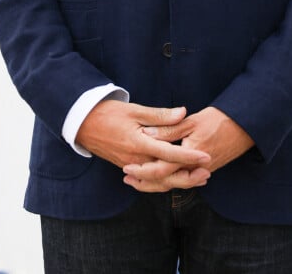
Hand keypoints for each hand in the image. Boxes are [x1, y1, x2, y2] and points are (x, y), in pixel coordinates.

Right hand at [75, 99, 210, 172]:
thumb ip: (160, 115)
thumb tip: (183, 113)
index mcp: (139, 143)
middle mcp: (136, 159)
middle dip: (188, 177)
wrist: (84, 124)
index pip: (169, 153)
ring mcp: (131, 165)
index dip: (189, 156)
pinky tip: (174, 178)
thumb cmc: (110, 113)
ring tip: (196, 177)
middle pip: (166, 175)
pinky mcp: (127, 167)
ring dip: (178, 180)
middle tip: (207, 173)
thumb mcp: (135, 110)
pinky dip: (163, 181)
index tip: (206, 157)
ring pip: (157, 181)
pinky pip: (148, 179)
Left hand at [122, 106, 253, 189]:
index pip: (161, 168)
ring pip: (173, 183)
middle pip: (165, 181)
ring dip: (154, 183)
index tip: (127, 167)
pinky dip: (168, 179)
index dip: (142, 169)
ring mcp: (200, 171)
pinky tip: (159, 175)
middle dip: (145, 182)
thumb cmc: (219, 120)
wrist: (245, 127)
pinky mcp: (204, 170)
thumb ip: (169, 129)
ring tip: (137, 180)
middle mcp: (194, 168)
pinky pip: (182, 179)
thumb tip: (147, 133)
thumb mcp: (191, 121)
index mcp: (189, 155)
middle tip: (127, 178)